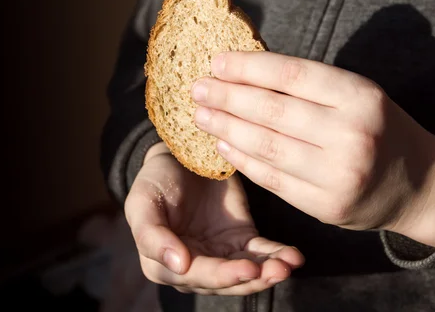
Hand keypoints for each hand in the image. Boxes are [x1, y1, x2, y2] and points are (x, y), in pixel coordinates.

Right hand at [124, 142, 303, 294]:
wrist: (177, 154)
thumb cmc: (154, 180)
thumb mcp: (141, 202)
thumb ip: (151, 236)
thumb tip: (178, 266)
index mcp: (162, 264)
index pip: (195, 276)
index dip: (222, 275)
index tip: (247, 269)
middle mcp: (192, 267)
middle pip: (226, 281)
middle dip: (252, 277)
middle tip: (277, 270)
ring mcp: (219, 255)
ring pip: (247, 272)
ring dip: (269, 271)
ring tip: (288, 264)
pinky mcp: (240, 240)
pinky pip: (261, 253)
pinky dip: (277, 256)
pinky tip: (293, 256)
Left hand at [191, 51, 434, 247]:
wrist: (416, 184)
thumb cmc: (377, 128)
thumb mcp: (355, 95)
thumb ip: (308, 86)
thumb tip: (244, 71)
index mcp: (360, 96)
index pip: (291, 75)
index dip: (248, 67)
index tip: (216, 62)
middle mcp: (351, 134)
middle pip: (272, 110)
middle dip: (227, 96)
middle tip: (197, 88)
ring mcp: (339, 174)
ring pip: (266, 146)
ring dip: (226, 128)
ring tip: (201, 114)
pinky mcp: (325, 206)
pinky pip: (272, 179)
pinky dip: (242, 160)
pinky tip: (222, 145)